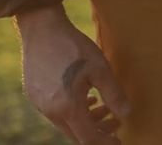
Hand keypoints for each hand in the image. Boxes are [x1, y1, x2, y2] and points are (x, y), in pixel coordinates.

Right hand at [16, 4, 129, 143]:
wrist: (41, 28)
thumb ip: (114, 94)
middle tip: (116, 124)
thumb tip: (127, 114)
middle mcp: (50, 110)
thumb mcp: (100, 68)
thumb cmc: (73, 46)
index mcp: (66, 106)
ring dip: (87, 120)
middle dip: (98, 132)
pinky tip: (88, 99)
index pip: (88, 138)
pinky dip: (74, 111)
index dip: (105, 142)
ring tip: (105, 108)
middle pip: (76, 134)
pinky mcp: (34, 94)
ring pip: (66, 123)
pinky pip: (56, 112)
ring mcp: (39, 104)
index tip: (119, 141)